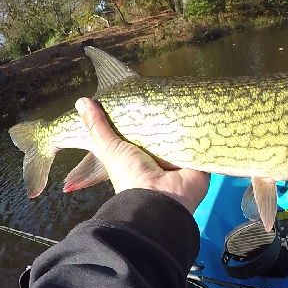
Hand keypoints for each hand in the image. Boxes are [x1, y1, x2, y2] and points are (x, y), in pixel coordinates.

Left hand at [75, 97, 209, 212]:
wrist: (159, 199)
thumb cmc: (131, 175)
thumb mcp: (110, 149)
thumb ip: (98, 127)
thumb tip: (81, 100)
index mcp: (141, 156)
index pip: (143, 132)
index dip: (142, 117)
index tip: (143, 95)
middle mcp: (162, 158)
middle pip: (165, 131)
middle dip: (166, 116)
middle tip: (168, 88)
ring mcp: (182, 159)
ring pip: (185, 134)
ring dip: (186, 121)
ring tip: (188, 94)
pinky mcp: (200, 160)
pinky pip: (203, 142)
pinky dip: (204, 130)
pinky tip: (206, 111)